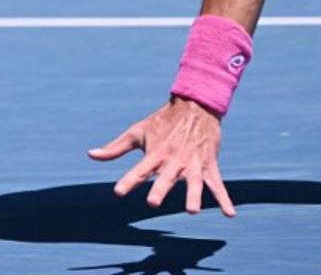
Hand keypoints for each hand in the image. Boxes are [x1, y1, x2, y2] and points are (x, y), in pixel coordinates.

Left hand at [88, 96, 236, 215]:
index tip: (118, 192)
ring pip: (194, 182)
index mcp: (155, 153)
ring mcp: (193, 163)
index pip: (140, 169)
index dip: (129, 180)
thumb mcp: (136, 132)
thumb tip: (91, 155)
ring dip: (194, 195)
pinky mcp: (208, 164)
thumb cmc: (161, 123)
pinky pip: (218, 184)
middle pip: (166, 177)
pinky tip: (230, 214)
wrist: (194, 106)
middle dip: (160, 189)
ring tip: (192, 211)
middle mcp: (174, 160)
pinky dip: (225, 199)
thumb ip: (115, 148)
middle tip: (153, 203)